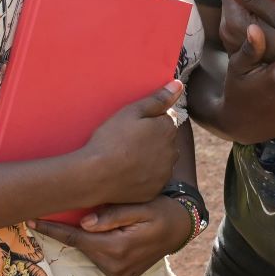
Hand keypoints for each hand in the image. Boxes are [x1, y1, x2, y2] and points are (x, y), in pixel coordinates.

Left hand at [32, 197, 193, 275]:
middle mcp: (116, 266)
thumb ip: (113, 215)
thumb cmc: (160, 210)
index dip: (52, 229)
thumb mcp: (141, 206)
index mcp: (118, 248)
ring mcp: (118, 275)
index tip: (30, 220)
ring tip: (98, 218)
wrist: (180, 228)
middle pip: (81, 243)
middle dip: (68, 227)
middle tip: (53, 207)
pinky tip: (103, 231)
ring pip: (89, 250)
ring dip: (86, 236)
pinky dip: (96, 244)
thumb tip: (84, 223)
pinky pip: (99, 257)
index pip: (76, 238)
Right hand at [76, 81, 183, 206]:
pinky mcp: (155, 190)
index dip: (149, 120)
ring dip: (151, 157)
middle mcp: (172, 152)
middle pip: (166, 140)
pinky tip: (128, 172)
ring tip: (127, 157)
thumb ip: (158, 99)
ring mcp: (164, 173)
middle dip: (153, 138)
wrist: (95, 175)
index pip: (167, 119)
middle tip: (127, 141)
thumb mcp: (131, 112)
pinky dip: (145, 175)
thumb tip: (179, 85)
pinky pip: (153, 179)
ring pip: (162, 160)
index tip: (133, 126)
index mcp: (168, 129)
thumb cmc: (111, 138)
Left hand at [219, 0, 274, 59]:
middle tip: (271, 4)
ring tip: (272, 17)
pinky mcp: (235, 43)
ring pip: (236, 9)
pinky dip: (253, 19)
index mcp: (233, 21)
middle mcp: (225, 30)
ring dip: (251, 8)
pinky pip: (240, 21)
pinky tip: (268, 28)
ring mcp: (229, 38)